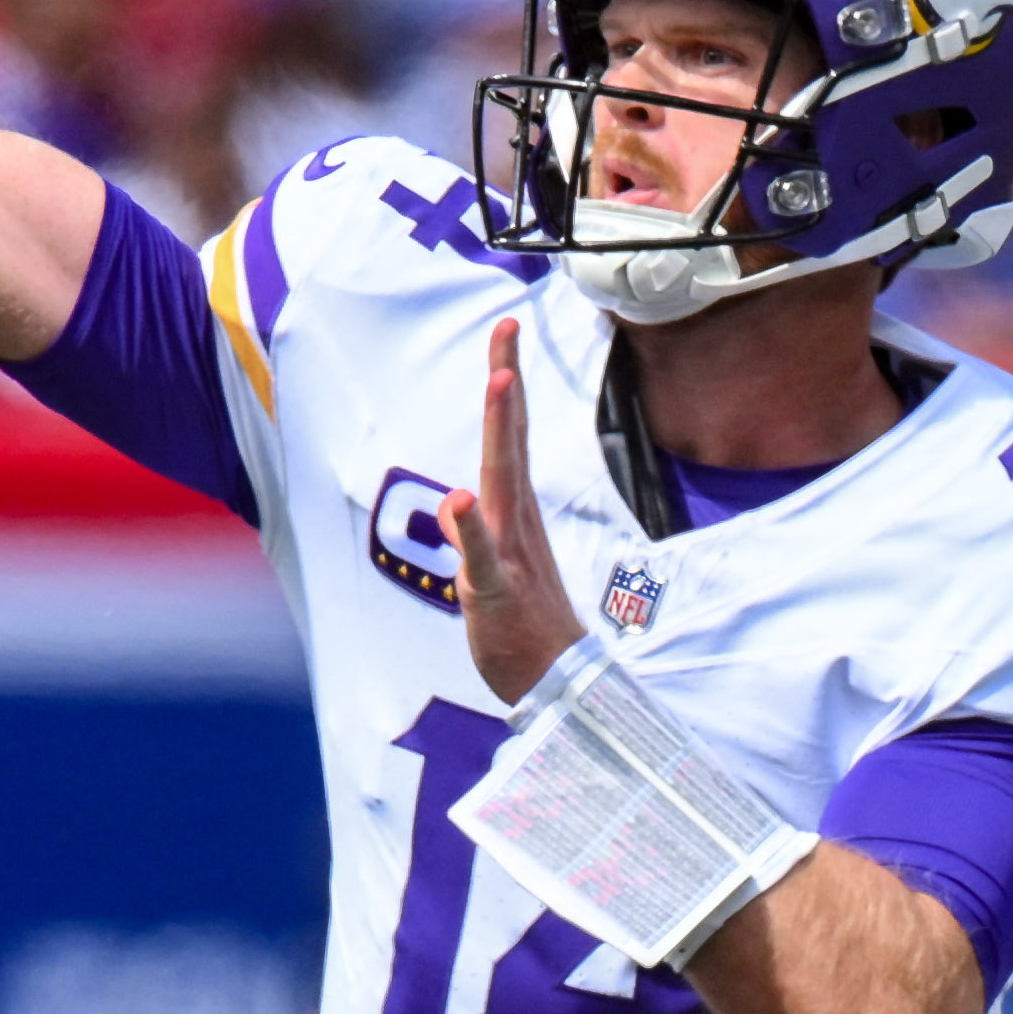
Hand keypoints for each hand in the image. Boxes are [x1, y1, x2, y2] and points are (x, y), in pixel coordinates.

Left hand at [444, 325, 580, 700]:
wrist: (556, 684)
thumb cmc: (525, 629)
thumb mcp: (490, 573)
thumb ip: (474, 536)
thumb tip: (456, 503)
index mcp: (516, 515)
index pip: (510, 438)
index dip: (508, 386)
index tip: (506, 334)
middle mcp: (516, 523)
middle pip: (511, 441)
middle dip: (507, 383)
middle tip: (506, 329)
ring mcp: (511, 554)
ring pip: (502, 484)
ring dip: (502, 433)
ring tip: (502, 381)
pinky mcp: (497, 593)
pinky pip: (486, 558)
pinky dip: (473, 530)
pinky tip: (461, 498)